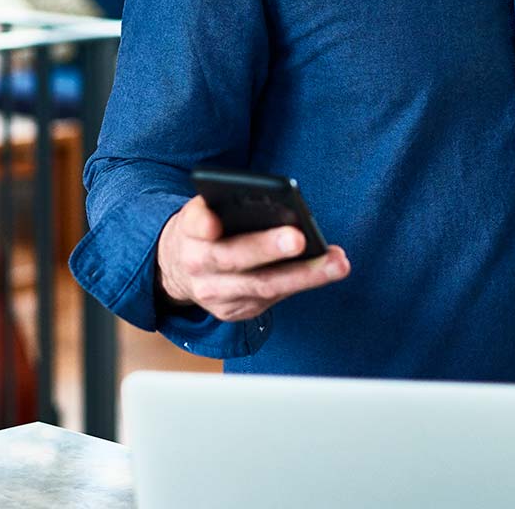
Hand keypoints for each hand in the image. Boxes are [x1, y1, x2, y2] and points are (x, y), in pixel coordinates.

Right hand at [156, 196, 350, 322]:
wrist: (177, 271)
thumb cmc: (204, 232)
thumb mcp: (201, 212)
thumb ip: (221, 206)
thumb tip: (268, 202)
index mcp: (187, 231)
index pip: (193, 224)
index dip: (203, 223)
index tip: (213, 222)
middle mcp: (197, 265)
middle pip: (233, 258)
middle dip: (268, 249)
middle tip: (299, 238)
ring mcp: (215, 294)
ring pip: (262, 286)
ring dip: (303, 275)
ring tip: (337, 263)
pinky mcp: (233, 312)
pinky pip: (271, 298)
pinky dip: (300, 284)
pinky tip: (326, 271)